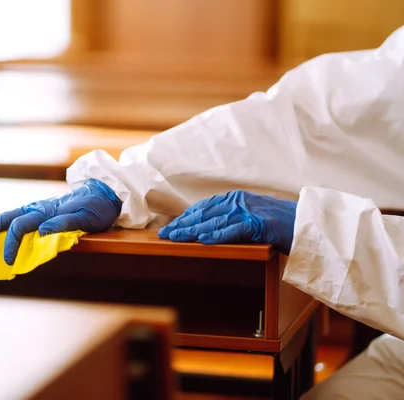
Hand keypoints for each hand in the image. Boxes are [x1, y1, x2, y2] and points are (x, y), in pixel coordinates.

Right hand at [0, 179, 121, 263]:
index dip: (11, 244)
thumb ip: (65, 223)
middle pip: (7, 217)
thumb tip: (41, 231)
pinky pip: (15, 214)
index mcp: (46, 211)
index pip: (21, 227)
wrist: (104, 194)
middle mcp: (38, 207)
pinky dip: (0, 218)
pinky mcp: (40, 210)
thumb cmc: (97, 209)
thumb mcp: (86, 218)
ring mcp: (37, 207)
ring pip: (8, 213)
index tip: (7, 261)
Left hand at [158, 190, 296, 253]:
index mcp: (236, 198)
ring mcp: (249, 211)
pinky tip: (203, 240)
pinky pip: (233, 230)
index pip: (204, 207)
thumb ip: (231, 218)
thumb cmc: (280, 223)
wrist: (308, 224)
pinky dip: (217, 235)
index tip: (171, 226)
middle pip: (204, 213)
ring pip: (213, 222)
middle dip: (182, 224)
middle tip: (164, 233)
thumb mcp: (251, 216)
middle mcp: (239, 201)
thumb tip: (207, 228)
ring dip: (192, 230)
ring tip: (175, 237)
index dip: (186, 217)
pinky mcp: (259, 224)